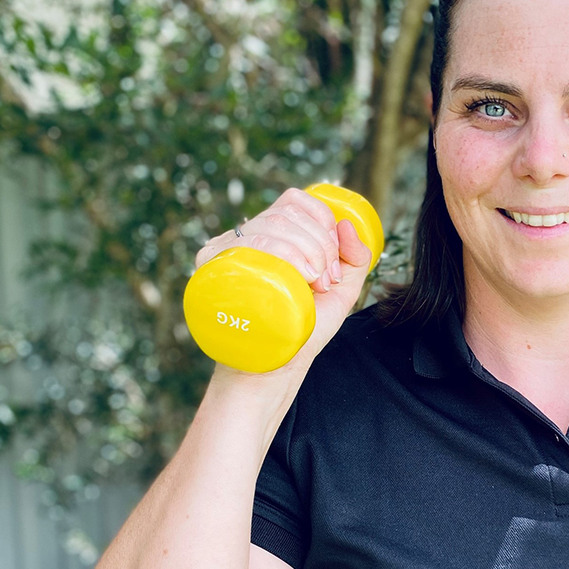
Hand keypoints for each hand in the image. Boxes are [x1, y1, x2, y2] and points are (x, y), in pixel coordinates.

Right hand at [195, 187, 372, 397]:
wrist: (273, 366)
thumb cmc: (304, 329)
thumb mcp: (341, 293)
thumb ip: (355, 260)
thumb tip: (347, 225)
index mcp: (273, 235)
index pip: (295, 201)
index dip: (322, 221)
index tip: (333, 261)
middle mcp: (246, 237)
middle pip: (285, 214)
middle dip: (318, 244)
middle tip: (326, 281)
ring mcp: (226, 252)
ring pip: (268, 226)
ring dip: (305, 251)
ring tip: (315, 286)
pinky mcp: (212, 270)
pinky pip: (243, 244)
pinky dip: (281, 254)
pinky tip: (297, 278)